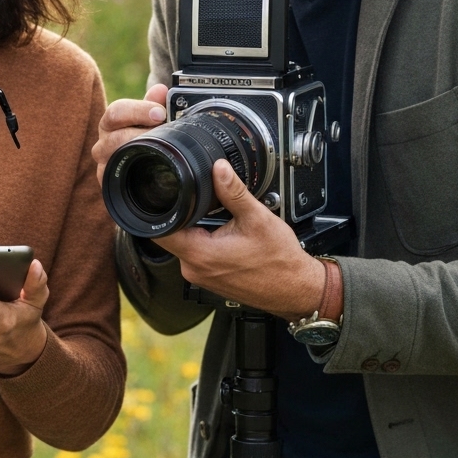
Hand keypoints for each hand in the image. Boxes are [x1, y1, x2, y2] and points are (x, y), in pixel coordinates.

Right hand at [92, 83, 168, 185]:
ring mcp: (104, 163)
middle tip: (164, 136)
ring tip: (159, 153)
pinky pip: (113, 180)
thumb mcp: (150, 115)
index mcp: (111, 121)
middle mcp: (103, 142)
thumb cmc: (144, 133)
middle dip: (142, 136)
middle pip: (115, 138)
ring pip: (114, 159)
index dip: (139, 111)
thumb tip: (160, 90)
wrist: (138, 157)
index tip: (160, 113)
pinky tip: (148, 173)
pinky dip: (131, 177)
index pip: (117, 112)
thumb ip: (155, 102)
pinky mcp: (107, 182)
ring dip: (138, 156)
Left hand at [155, 160, 325, 321]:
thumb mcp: (256, 218)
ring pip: (184, 244)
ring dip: (195, 228)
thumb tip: (219, 168)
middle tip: (202, 202)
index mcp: (199, 254)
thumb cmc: (279, 261)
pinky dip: (204, 241)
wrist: (296, 289)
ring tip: (217, 219)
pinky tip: (222, 234)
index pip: (161, 230)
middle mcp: (193, 269)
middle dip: (183, 215)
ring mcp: (200, 276)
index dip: (161, 208)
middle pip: (171, 234)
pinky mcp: (208, 279)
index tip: (168, 194)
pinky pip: (196, 254)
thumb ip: (233, 191)